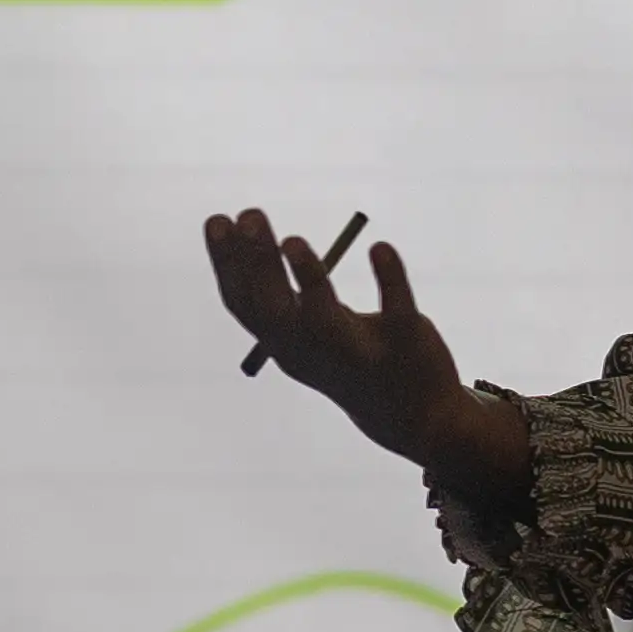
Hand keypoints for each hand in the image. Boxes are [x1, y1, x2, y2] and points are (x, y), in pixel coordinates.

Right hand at [201, 209, 529, 529]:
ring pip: (324, 318)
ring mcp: (359, 352)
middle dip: (258, 262)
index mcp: (285, 347)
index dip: (226, 263)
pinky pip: (396, 311)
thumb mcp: (302, 334)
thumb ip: (275, 294)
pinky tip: (380, 246)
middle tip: (249, 214)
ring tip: (294, 241)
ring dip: (308, 278)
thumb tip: (244, 232)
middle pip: (275, 308)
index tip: (218, 218)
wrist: (415, 417)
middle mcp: (314, 354)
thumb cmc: (346, 359)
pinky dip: (390, 278)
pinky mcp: (405, 345)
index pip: (244, 304)